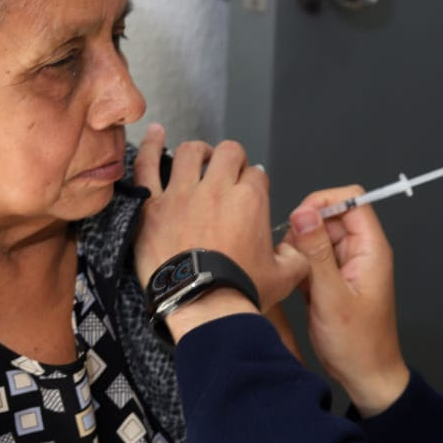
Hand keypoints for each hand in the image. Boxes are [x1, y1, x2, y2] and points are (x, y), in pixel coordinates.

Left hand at [132, 127, 307, 337]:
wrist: (204, 308)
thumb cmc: (241, 292)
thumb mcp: (286, 276)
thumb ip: (295, 256)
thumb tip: (291, 249)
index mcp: (250, 199)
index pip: (256, 174)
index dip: (254, 182)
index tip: (249, 193)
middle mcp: (217, 188)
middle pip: (227, 153)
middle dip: (231, 159)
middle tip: (227, 173)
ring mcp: (182, 194)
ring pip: (189, 152)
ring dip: (198, 152)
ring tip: (198, 158)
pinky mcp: (153, 206)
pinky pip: (147, 167)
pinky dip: (150, 147)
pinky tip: (154, 134)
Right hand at [287, 187, 408, 415]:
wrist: (364, 375)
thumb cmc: (358, 344)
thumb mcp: (331, 296)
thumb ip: (316, 252)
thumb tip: (303, 214)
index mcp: (370, 249)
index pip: (351, 198)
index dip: (323, 202)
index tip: (300, 220)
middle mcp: (360, 251)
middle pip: (328, 216)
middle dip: (305, 231)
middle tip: (294, 260)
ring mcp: (345, 265)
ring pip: (315, 237)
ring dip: (299, 251)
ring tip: (297, 279)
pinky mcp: (330, 279)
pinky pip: (310, 258)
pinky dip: (299, 267)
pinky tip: (295, 286)